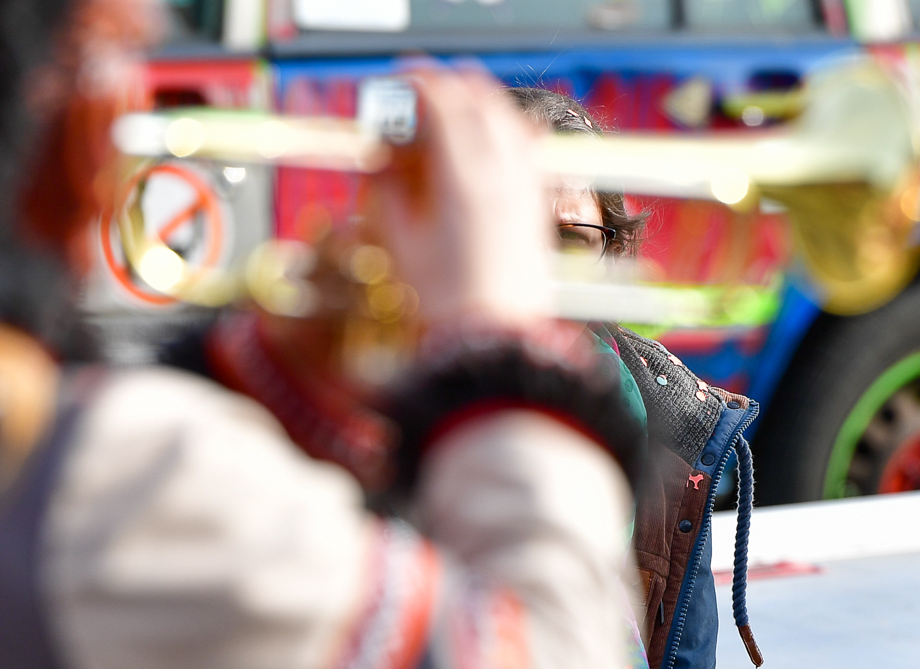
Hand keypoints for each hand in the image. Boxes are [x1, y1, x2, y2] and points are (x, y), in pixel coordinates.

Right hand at [364, 64, 551, 331]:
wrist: (498, 340)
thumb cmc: (451, 303)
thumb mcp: (401, 244)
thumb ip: (387, 191)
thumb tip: (380, 161)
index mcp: (464, 179)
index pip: (443, 101)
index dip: (417, 80)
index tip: (399, 77)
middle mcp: (502, 175)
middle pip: (479, 98)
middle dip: (448, 84)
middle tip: (421, 90)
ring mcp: (526, 188)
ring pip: (509, 117)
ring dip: (479, 101)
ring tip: (453, 109)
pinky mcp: (538, 205)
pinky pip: (527, 146)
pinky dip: (506, 129)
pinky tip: (490, 139)